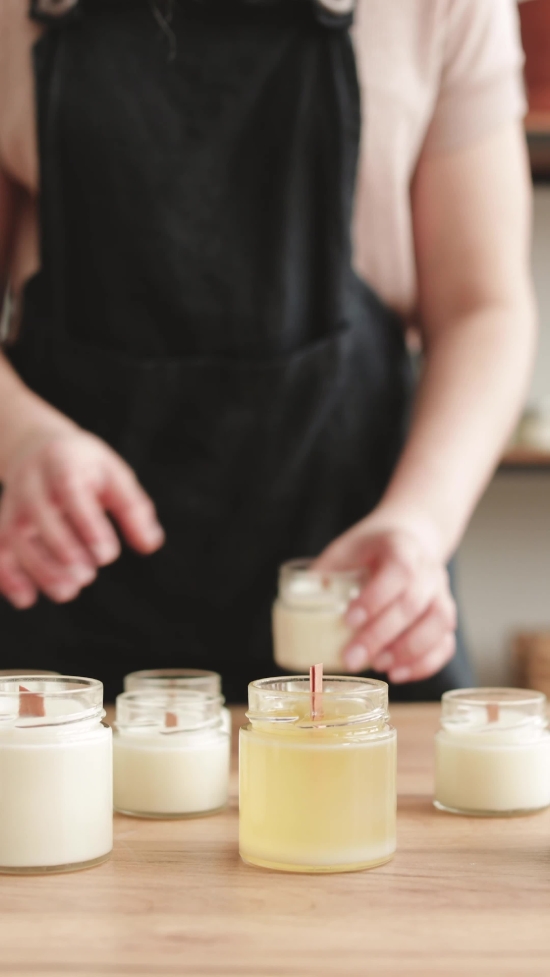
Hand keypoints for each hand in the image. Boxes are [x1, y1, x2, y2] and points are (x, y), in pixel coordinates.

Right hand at [0, 424, 164, 608]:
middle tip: (88, 576)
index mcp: (63, 462)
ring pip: (14, 537)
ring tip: (67, 592)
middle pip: (39, 515)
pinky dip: (7, 576)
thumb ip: (133, 509)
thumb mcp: (114, 476)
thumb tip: (150, 544)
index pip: (70, 491)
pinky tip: (27, 599)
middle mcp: (32, 482)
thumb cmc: (86, 467)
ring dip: (38, 568)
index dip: (86, 524)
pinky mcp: (2, 523)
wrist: (37, 447)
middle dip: (62, 550)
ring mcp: (12, 503)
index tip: (107, 555)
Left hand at [315, 514, 456, 683]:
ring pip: (439, 623)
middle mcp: (429, 569)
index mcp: (401, 547)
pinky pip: (446, 642)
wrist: (410, 537)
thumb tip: (295, 604)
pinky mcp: (445, 616)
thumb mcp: (345, 549)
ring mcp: (442, 593)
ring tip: (378, 666)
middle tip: (352, 659)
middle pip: (415, 603)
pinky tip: (398, 674)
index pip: (398, 571)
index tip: (348, 620)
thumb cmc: (371, 547)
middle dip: (381, 635)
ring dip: (409, 650)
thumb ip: (324, 573)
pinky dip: (426, 663)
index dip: (375, 598)